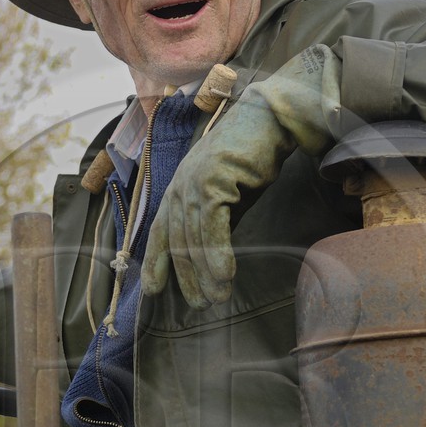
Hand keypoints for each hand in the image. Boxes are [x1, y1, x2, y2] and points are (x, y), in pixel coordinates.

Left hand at [141, 47, 338, 308]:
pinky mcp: (212, 180)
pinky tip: (225, 276)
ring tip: (216, 298)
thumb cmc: (252, 157)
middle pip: (176, 240)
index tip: (153, 290)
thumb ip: (214, 219)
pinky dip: (217, 254)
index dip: (156, 261)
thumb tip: (210, 255)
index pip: (160, 230)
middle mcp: (180, 184)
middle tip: (198, 305)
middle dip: (185, 276)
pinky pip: (211, 226)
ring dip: (205, 273)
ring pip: (193, 238)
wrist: (272, 121)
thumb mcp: (228, 195)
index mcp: (179, 187)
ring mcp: (193, 181)